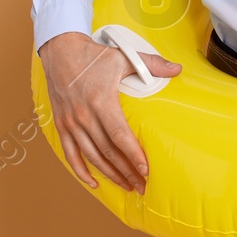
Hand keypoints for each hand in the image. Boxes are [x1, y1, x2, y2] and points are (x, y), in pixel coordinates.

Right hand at [38, 31, 181, 193]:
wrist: (60, 50)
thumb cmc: (93, 55)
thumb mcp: (123, 57)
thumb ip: (151, 64)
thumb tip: (177, 69)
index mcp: (101, 101)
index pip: (119, 135)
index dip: (133, 155)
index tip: (146, 170)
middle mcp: (84, 116)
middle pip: (107, 151)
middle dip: (126, 171)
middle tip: (142, 185)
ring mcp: (71, 123)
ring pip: (91, 156)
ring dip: (109, 174)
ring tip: (126, 185)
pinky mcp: (62, 125)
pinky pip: (70, 154)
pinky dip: (81, 171)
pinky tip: (94, 182)